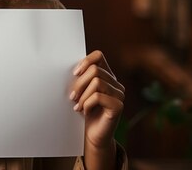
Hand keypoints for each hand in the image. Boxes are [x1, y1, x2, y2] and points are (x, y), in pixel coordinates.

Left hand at [71, 50, 124, 168]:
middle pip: (95, 70)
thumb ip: (80, 78)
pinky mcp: (118, 106)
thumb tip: (72, 68)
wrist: (91, 135)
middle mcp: (116, 83)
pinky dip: (87, 103)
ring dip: (82, 95)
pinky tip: (84, 111)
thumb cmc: (84, 111)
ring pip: (97, 82)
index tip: (74, 73)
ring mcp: (119, 94)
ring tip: (78, 105)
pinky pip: (98, 96)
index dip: (85, 61)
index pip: (99, 56)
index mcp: (107, 76)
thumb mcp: (80, 91)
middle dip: (79, 83)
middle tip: (72, 96)